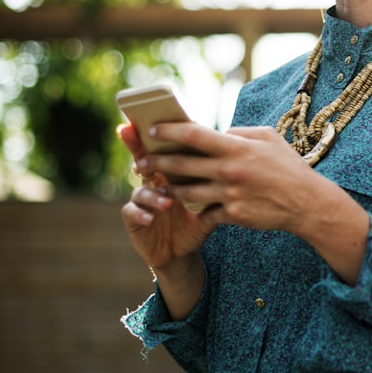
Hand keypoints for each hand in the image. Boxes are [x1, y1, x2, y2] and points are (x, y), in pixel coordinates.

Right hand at [117, 123, 215, 269]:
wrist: (182, 251)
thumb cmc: (197, 220)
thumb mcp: (210, 200)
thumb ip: (218, 181)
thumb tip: (240, 159)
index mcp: (171, 172)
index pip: (164, 149)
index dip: (157, 135)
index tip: (154, 121)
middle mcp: (152, 181)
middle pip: (143, 160)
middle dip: (138, 149)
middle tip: (138, 143)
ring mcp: (141, 199)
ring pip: (141, 189)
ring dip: (153, 194)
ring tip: (167, 202)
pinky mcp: (134, 218)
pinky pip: (131, 212)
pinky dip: (140, 213)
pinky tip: (150, 217)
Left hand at [139, 123, 370, 283]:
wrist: (306, 202)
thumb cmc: (287, 166)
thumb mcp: (268, 137)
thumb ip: (240, 133)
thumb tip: (218, 132)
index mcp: (236, 147)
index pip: (193, 134)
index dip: (168, 131)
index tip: (152, 130)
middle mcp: (229, 170)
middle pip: (181, 165)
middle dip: (156, 162)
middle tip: (140, 161)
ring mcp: (229, 194)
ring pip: (186, 192)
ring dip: (168, 188)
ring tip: (156, 185)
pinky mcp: (232, 215)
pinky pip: (205, 212)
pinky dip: (195, 208)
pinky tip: (186, 206)